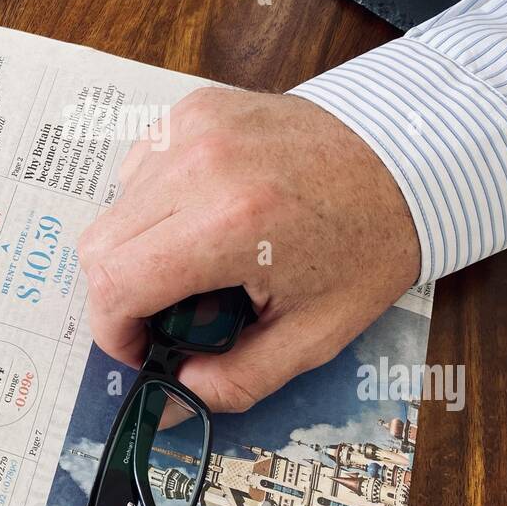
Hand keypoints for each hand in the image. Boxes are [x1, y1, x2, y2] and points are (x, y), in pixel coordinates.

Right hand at [78, 87, 420, 412]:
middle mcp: (200, 165)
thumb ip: (234, 380)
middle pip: (98, 245)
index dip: (114, 332)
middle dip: (120, 295)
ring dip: (139, 245)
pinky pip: (141, 165)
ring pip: (114, 204)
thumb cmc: (367, 245)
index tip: (143, 349)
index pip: (113, 283)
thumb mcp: (314, 335)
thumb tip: (171, 399)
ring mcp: (193, 126)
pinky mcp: (195, 106)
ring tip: (199, 258)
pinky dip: (157, 200)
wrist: (408, 160)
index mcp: (229, 224)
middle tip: (169, 314)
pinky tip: (206, 211)